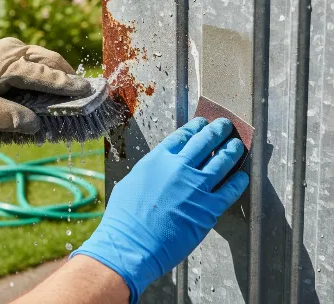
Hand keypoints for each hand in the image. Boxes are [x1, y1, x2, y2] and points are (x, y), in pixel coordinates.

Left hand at [0, 38, 89, 132]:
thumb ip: (2, 115)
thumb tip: (34, 125)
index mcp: (4, 62)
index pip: (42, 74)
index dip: (65, 85)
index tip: (87, 91)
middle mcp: (13, 50)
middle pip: (50, 60)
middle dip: (69, 76)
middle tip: (85, 93)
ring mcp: (12, 48)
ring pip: (46, 57)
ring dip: (61, 73)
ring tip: (72, 92)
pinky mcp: (11, 52)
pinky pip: (37, 60)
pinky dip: (49, 72)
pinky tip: (50, 86)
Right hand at [70, 117, 248, 302]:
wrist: (131, 244)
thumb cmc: (125, 217)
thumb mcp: (132, 181)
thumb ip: (151, 170)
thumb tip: (161, 165)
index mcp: (159, 159)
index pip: (182, 136)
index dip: (195, 127)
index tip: (202, 123)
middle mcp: (179, 168)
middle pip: (205, 142)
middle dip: (217, 131)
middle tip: (225, 125)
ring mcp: (196, 187)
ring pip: (221, 161)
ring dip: (231, 150)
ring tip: (237, 144)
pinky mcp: (208, 209)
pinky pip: (229, 190)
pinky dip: (238, 181)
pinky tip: (242, 176)